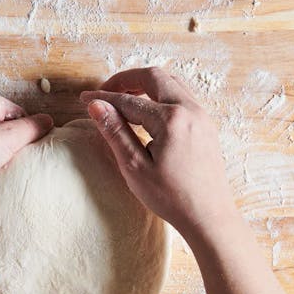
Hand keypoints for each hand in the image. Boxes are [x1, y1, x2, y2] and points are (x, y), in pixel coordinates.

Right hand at [80, 67, 236, 237]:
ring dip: (144, 84)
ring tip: (123, 98)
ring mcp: (202, 116)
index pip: (129, 100)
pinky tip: (146, 111)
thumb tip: (97, 106)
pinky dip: (160, 94)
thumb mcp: (134, 166)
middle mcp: (190, 110)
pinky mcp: (206, 125)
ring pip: (170, 82)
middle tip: (105, 92)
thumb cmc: (171, 197)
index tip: (85, 98)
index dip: (103, 98)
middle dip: (126, 80)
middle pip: (154, 77)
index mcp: (170, 119)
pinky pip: (181, 95)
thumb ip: (115, 132)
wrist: (209, 217)